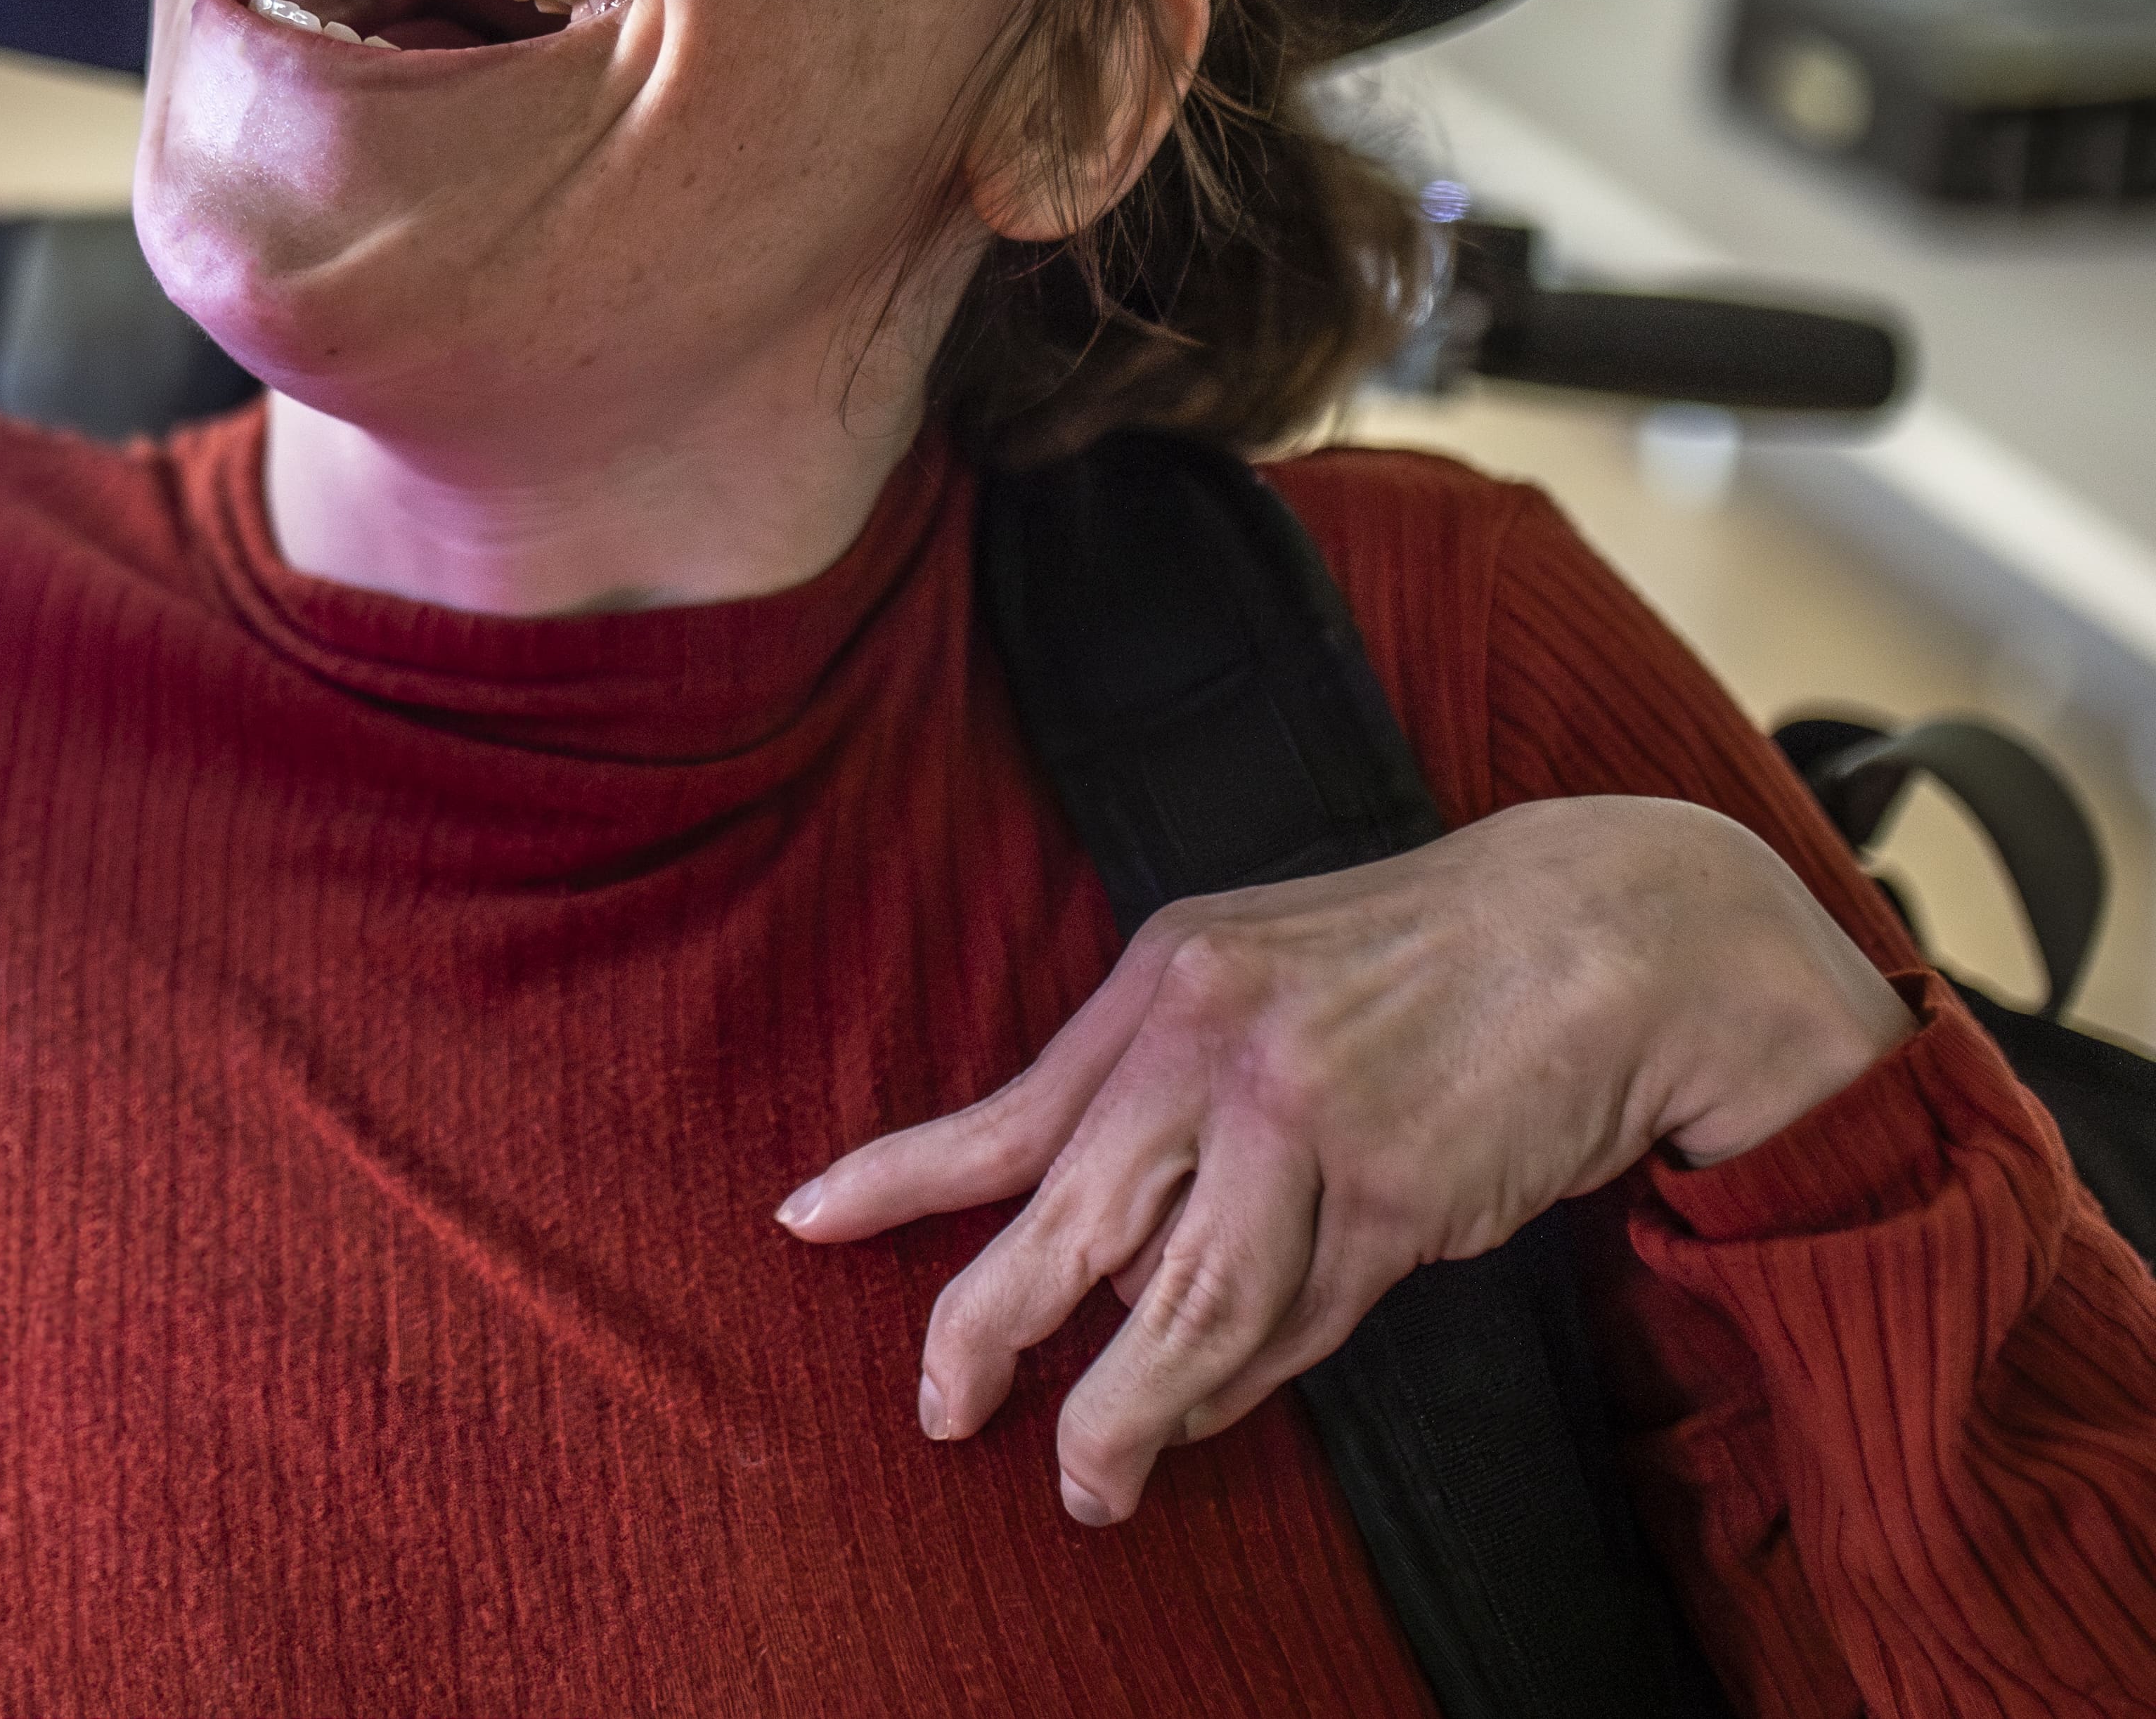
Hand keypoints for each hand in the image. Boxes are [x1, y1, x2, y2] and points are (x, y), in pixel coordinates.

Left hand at [773, 795, 1913, 1527]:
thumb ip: (1167, 1093)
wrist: (1612, 933)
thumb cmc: (1425, 965)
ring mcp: (1310, 1121)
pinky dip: (1252, 1381)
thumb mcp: (1261, 978)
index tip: (802, 1221)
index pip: (1008, 1105)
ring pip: (1183, 1304)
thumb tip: (1088, 1252)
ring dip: (1126, 1409)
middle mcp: (1217, 1044)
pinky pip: (1300, 1320)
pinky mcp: (1401, 1193)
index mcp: (1167, 981)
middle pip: (1069, 1223)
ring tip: (1088, 1480)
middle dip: (984, 1331)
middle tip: (939, 1411)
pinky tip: (1215, 1410)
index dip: (899, 1175)